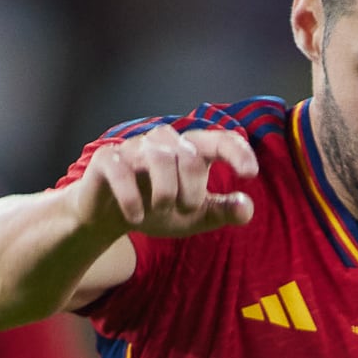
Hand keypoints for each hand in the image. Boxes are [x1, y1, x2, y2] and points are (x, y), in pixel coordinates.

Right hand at [73, 124, 260, 241]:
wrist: (108, 217)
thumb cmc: (156, 209)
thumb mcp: (194, 217)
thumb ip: (222, 212)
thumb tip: (246, 208)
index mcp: (189, 151)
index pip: (219, 139)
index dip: (236, 151)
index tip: (250, 174)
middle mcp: (164, 142)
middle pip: (190, 155)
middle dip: (193, 190)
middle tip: (187, 209)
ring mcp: (134, 148)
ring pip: (159, 158)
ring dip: (166, 192)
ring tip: (162, 210)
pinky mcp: (107, 160)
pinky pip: (122, 172)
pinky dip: (132, 199)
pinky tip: (136, 217)